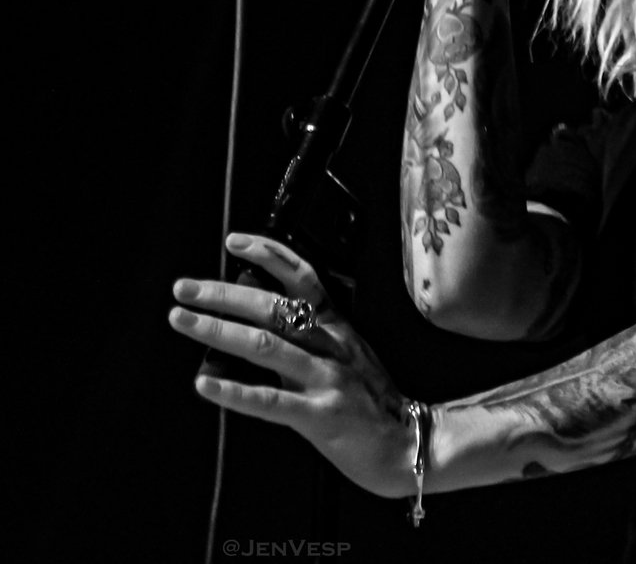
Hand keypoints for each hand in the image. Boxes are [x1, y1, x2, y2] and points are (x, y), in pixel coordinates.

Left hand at [170, 233, 415, 498]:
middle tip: (185, 288)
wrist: (405, 441)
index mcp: (336, 326)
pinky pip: (271, 400)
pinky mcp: (319, 415)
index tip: (234, 242)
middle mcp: (330, 345)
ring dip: (218, 330)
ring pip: (266, 345)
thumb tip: (258, 295)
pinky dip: (234, 391)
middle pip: (273, 307)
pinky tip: (204, 383)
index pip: (303, 276)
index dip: (269, 254)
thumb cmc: (370, 398)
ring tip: (182, 320)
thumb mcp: (345, 350)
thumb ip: (305, 326)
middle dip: (224, 294)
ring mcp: (325, 378)